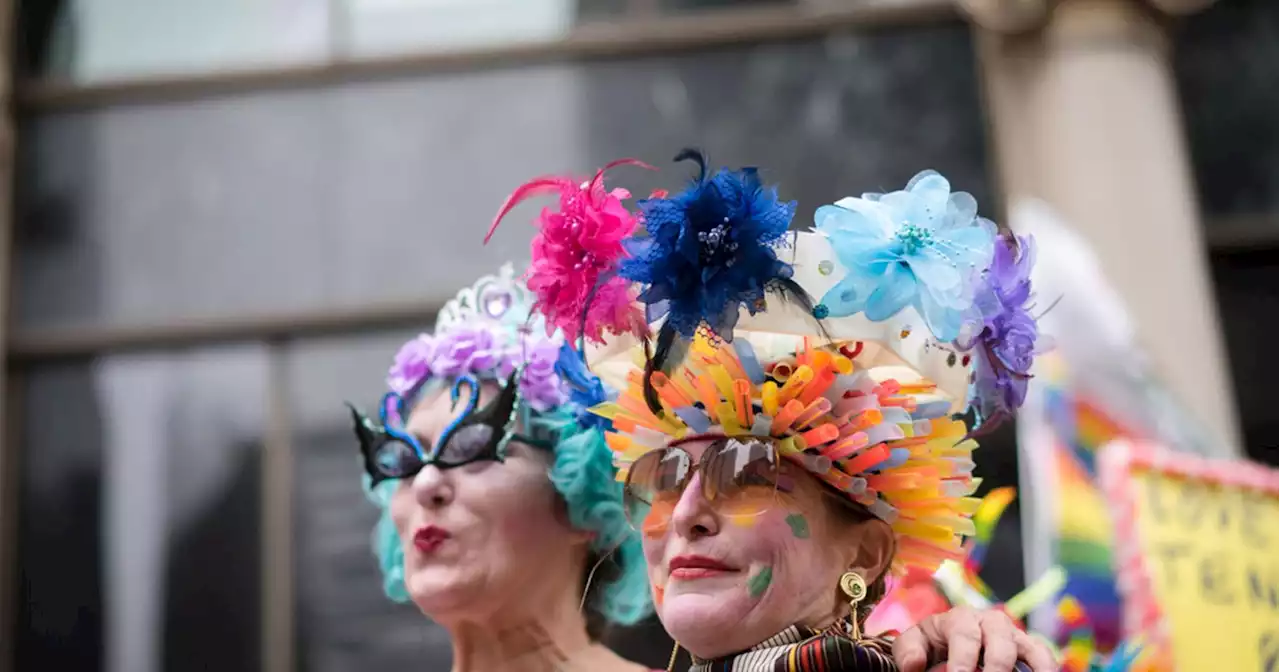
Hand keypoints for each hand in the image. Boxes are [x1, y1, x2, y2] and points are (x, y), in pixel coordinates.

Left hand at [891, 607, 1056, 671]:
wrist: (947, 642)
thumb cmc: (932, 643)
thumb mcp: (915, 643)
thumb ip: (909, 650)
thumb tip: (915, 666)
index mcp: (960, 618)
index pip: (964, 635)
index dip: (963, 660)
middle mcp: (991, 622)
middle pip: (1000, 641)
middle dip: (997, 666)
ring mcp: (1013, 635)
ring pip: (1030, 647)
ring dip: (1033, 667)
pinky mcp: (1029, 649)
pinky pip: (1044, 657)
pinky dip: (1047, 669)